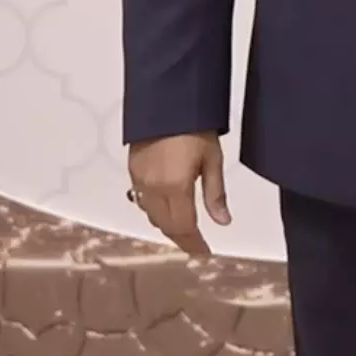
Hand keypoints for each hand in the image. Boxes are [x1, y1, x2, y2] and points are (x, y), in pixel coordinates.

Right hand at [126, 133, 230, 257]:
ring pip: (152, 216)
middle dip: (182, 239)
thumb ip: (215, 193)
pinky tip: (167, 210)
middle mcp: (153, 188)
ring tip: (185, 232)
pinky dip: (155, 212)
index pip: (184, 226)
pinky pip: (142, 201)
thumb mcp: (213, 159)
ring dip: (168, 227)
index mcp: (175, 187)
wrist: (167, 102)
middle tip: (196, 247)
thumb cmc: (196, 127)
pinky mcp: (132, 170)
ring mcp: (139, 180)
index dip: (194, 244)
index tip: (205, 253)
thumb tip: (223, 222)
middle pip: (166, 225)